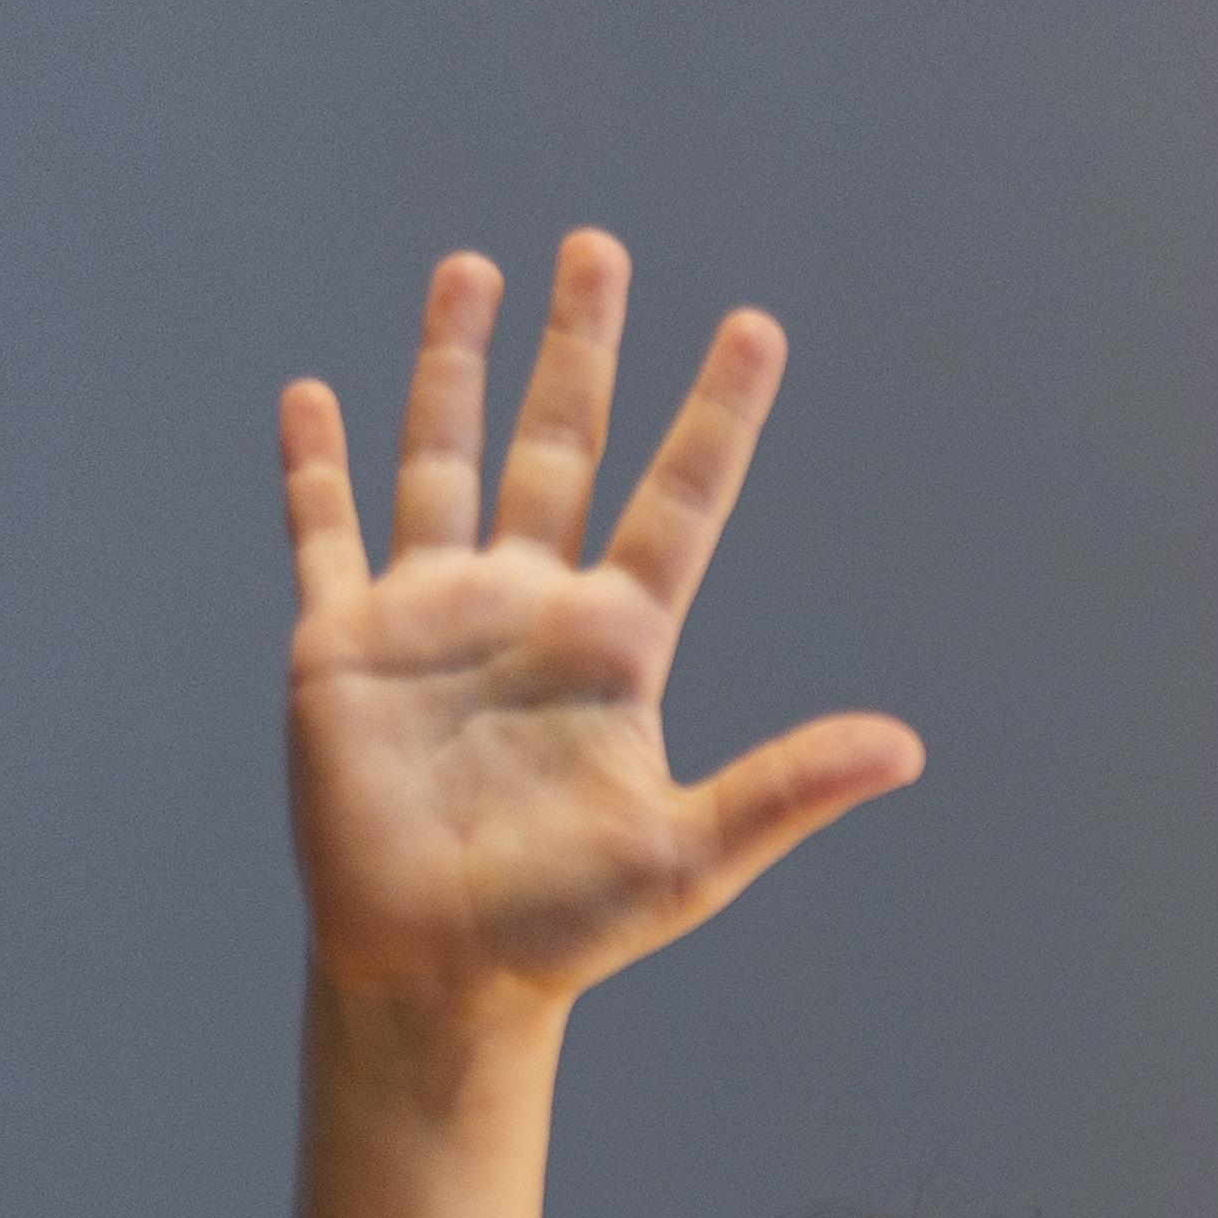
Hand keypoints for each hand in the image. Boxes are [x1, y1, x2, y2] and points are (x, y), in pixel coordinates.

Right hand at [278, 231, 919, 1023]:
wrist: (443, 971)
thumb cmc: (569, 925)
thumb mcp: (691, 854)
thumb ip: (787, 788)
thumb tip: (906, 749)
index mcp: (616, 646)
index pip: (679, 502)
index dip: (717, 415)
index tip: (757, 328)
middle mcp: (530, 609)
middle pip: (563, 446)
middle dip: (581, 348)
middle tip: (601, 247)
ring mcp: (435, 618)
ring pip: (447, 458)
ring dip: (455, 365)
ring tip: (474, 270)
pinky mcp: (344, 643)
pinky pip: (327, 531)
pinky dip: (313, 465)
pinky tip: (312, 395)